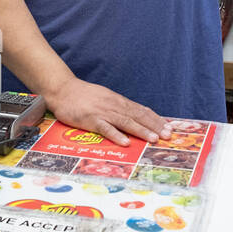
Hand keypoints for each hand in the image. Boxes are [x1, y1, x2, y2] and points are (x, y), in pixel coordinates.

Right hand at [45, 77, 171, 146]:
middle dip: (154, 126)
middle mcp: (114, 105)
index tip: (169, 127)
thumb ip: (118, 108)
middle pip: (138, 116)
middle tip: (168, 135)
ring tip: (153, 139)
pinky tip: (125, 142)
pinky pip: (105, 128)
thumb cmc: (84, 96)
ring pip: (126, 122)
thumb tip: (134, 118)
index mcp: (118, 102)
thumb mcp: (105, 99)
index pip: (142, 110)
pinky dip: (116, 135)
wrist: (63, 89)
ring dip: (141, 131)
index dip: (156, 119)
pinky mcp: (90, 119)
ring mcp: (103, 112)